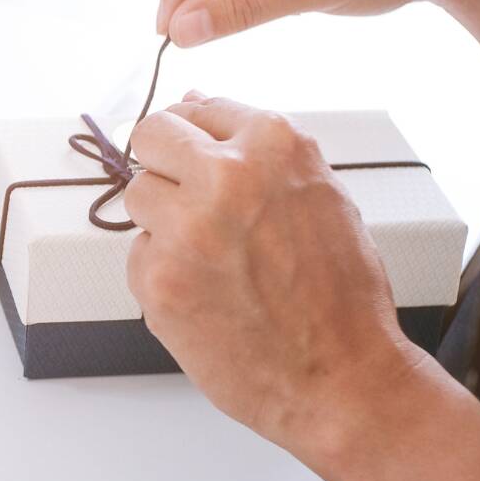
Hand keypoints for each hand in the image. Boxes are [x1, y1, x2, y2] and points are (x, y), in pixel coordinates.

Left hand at [121, 94, 426, 471]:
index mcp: (274, 144)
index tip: (200, 161)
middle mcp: (225, 176)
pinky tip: (209, 296)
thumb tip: (194, 102)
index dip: (196, 139)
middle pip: (152, 136)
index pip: (198, 108)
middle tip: (190, 201)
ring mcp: (186, 228)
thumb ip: (256, 149)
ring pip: (138, 194)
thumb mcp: (320, 196)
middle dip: (164, 162)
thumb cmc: (341, 295)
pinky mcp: (157, 279)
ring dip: (164, 220)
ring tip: (214, 257)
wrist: (341, 379)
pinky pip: (139, 254)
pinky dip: (164, 272)